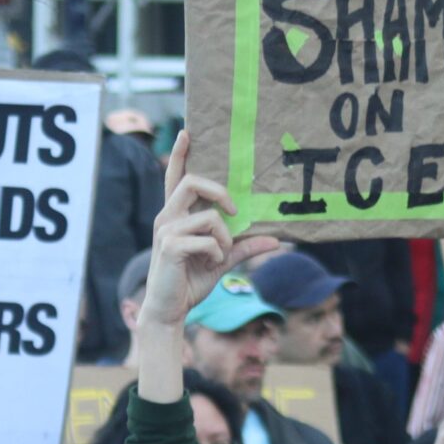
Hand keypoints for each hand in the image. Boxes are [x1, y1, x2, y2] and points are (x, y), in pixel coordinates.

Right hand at [138, 130, 280, 328]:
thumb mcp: (221, 261)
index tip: (186, 132)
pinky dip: (217, 253)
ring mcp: (166, 231)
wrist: (169, 310)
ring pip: (209, 216)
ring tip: (219, 255)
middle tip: (235, 211)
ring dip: (224, 237)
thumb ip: (244, 247)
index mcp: (175, 216)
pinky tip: (209, 265)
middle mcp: (167, 218)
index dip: (179, 155)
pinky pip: (208, 239)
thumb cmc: (189, 283)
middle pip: (193, 182)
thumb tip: (276, 240)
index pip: (174, 178)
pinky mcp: (170, 246)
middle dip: (220, 192)